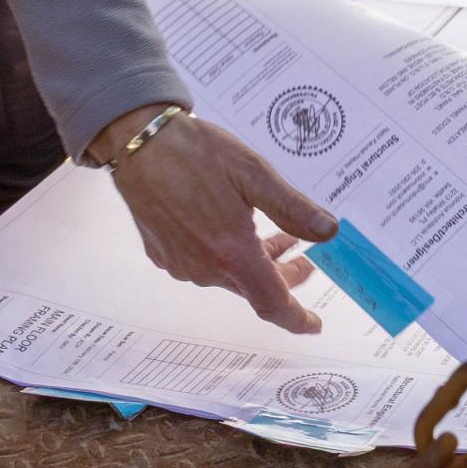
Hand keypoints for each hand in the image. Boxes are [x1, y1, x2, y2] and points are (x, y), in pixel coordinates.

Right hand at [101, 110, 341, 333]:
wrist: (137, 142)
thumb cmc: (195, 153)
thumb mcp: (252, 173)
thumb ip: (292, 208)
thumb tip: (329, 231)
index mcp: (230, 252)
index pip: (271, 303)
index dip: (296, 318)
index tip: (314, 324)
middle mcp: (204, 268)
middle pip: (252, 288)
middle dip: (282, 278)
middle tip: (304, 258)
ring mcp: (180, 264)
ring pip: (229, 276)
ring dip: (255, 262)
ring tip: (273, 235)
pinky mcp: (163, 254)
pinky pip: (204, 266)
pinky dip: (226, 256)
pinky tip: (231, 228)